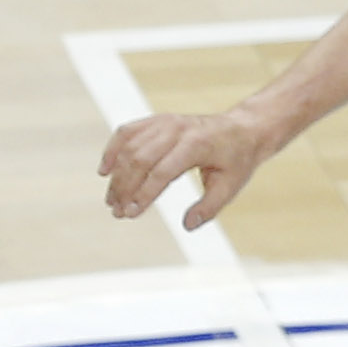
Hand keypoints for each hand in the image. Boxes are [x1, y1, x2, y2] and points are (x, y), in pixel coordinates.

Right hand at [99, 109, 274, 230]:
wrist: (242, 129)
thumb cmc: (237, 160)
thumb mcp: (231, 187)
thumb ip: (209, 208)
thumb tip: (188, 225)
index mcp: (196, 145)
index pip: (162, 172)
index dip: (143, 194)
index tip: (131, 214)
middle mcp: (177, 129)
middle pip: (140, 159)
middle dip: (125, 188)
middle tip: (117, 212)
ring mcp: (166, 122)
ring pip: (130, 146)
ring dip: (117, 174)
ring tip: (112, 200)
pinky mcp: (158, 121)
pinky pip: (128, 131)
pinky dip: (113, 149)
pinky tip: (105, 170)